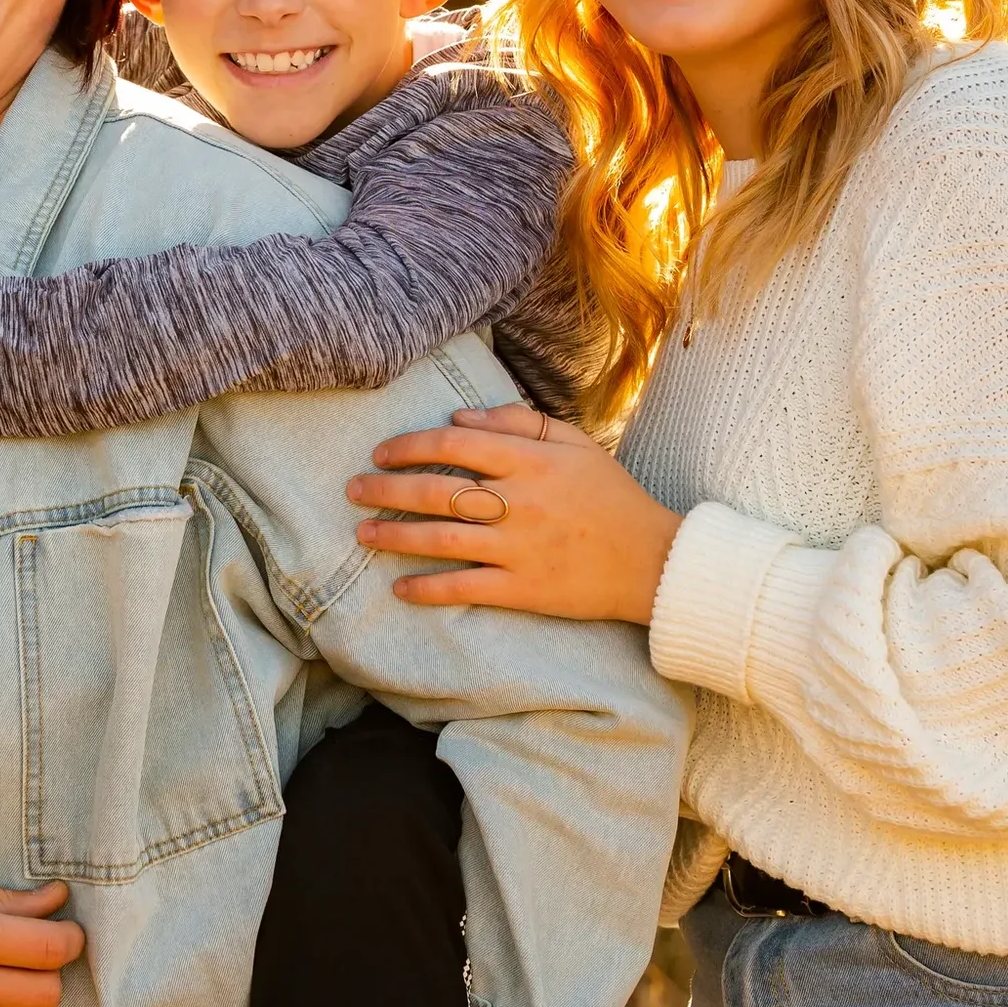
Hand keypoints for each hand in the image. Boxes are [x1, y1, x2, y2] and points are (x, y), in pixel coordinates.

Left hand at [346, 402, 683, 622]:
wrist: (654, 560)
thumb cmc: (611, 497)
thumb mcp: (575, 445)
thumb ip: (519, 422)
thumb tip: (460, 417)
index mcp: (531, 460)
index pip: (454, 444)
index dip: (409, 446)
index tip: (380, 453)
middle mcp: (520, 501)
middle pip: (437, 490)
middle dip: (386, 490)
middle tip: (354, 491)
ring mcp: (520, 547)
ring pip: (442, 539)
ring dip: (395, 536)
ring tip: (363, 534)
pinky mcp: (524, 589)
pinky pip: (466, 588)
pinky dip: (429, 589)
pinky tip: (401, 588)